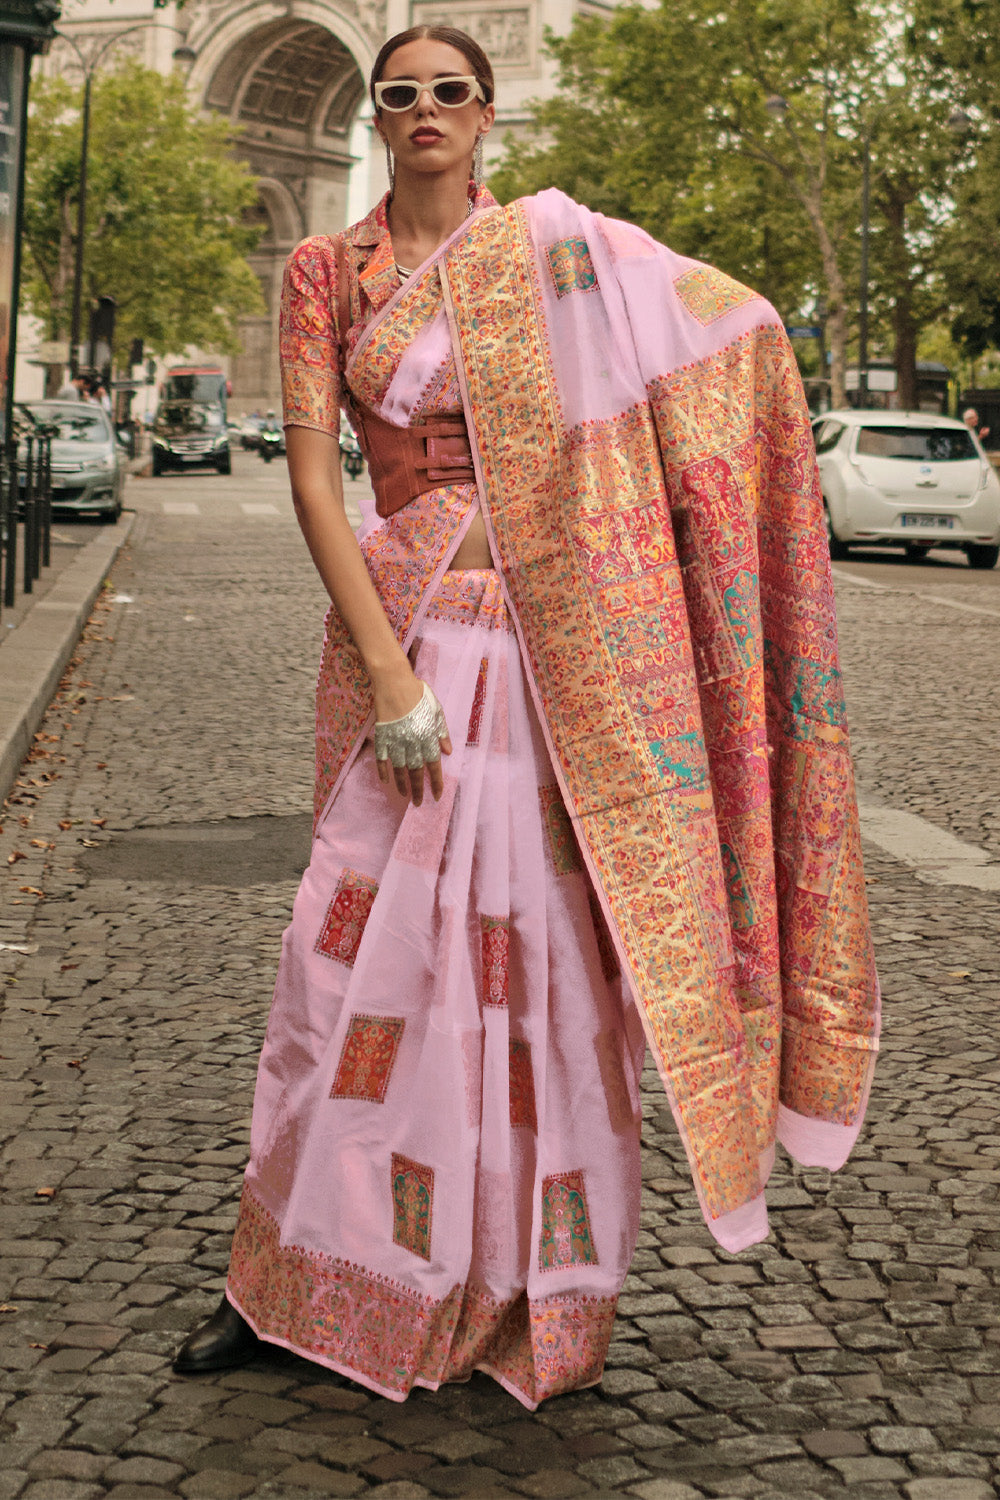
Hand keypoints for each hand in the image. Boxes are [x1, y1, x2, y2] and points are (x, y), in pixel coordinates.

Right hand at [373, 679, 451, 804]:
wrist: (393, 681)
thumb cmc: (418, 693)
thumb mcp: (436, 710)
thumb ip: (442, 732)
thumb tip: (448, 752)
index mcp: (427, 736)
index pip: (433, 765)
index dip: (436, 782)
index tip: (437, 795)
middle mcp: (412, 741)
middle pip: (416, 771)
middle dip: (419, 789)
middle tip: (419, 803)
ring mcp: (395, 740)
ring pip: (399, 768)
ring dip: (402, 784)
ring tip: (405, 796)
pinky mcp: (381, 736)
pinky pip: (381, 758)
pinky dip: (383, 771)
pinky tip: (385, 781)